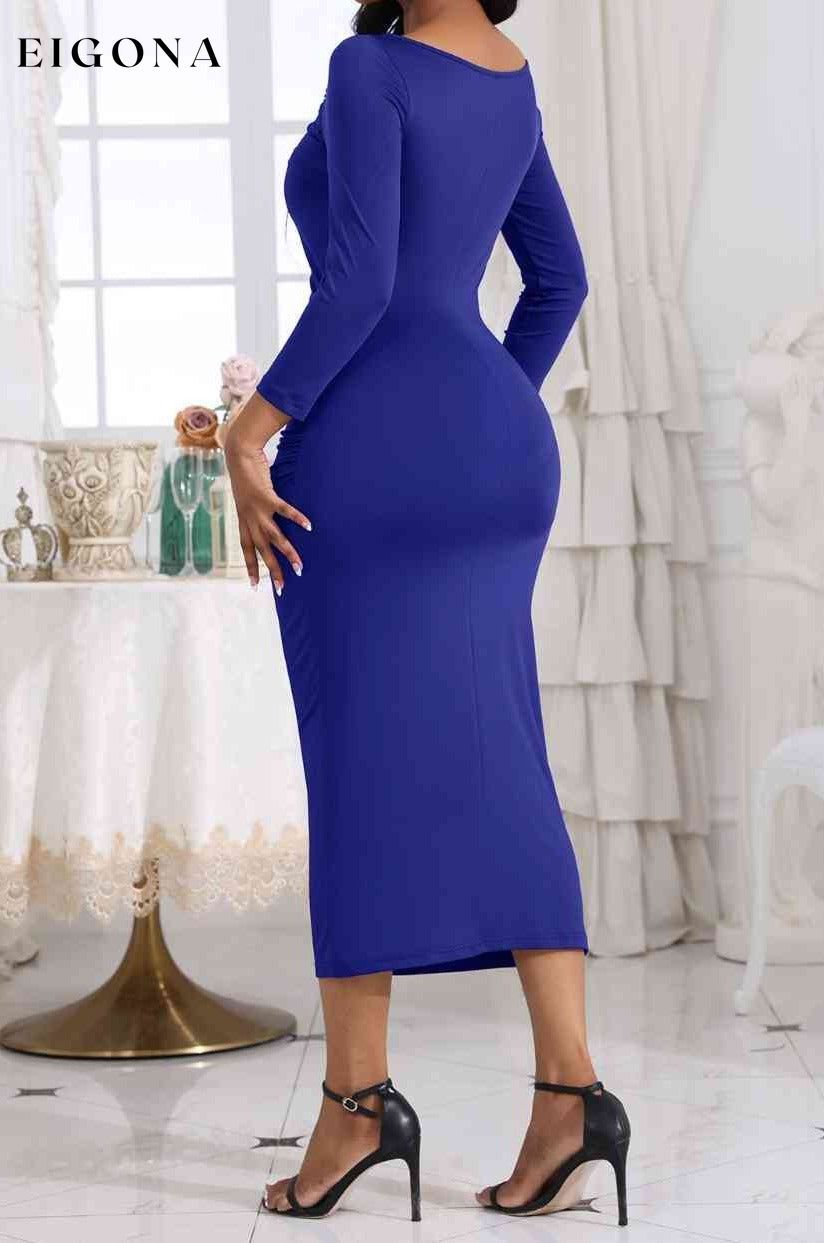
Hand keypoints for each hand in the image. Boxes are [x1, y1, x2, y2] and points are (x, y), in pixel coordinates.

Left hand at [223, 397, 310, 593]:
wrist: (238, 456)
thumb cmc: (246, 476)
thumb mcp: (248, 499)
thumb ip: (257, 511)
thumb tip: (267, 519)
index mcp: (244, 521)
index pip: (247, 550)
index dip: (250, 568)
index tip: (254, 587)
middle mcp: (250, 520)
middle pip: (262, 551)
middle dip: (272, 571)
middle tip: (281, 588)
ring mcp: (258, 510)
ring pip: (274, 538)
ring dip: (287, 553)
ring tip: (299, 567)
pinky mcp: (268, 497)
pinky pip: (284, 511)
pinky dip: (297, 518)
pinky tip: (309, 527)